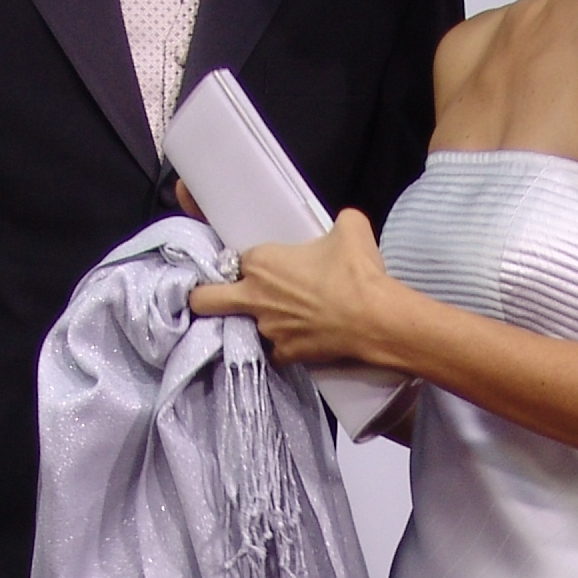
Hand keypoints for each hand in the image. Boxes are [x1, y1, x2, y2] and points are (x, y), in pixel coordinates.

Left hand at [188, 211, 404, 369]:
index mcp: (261, 261)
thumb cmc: (358, 271)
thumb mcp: (350, 227)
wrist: (375, 318)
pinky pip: (273, 351)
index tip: (247, 269)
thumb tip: (343, 226)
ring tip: (280, 320)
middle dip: (202, 298)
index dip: (240, 265)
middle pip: (204, 300)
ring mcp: (266, 329)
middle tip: (212, 299)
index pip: (233, 260)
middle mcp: (255, 296)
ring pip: (242, 328)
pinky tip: (297, 340)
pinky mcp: (284, 355)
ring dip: (253, 323)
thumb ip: (336, 223)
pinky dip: (281, 347)